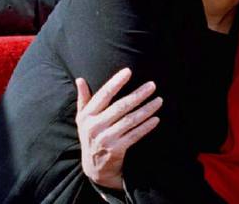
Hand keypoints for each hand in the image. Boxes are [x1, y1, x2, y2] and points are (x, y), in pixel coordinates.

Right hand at [75, 68, 162, 188]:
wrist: (94, 167)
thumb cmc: (91, 136)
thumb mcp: (83, 119)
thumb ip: (83, 99)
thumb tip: (79, 79)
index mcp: (86, 116)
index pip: (103, 95)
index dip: (116, 82)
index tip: (128, 71)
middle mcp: (94, 127)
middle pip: (120, 107)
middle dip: (138, 95)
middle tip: (152, 85)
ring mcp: (105, 139)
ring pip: (130, 120)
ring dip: (147, 109)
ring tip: (159, 100)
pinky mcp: (116, 150)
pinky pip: (134, 135)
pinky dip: (146, 126)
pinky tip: (156, 119)